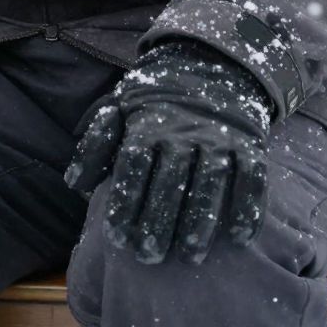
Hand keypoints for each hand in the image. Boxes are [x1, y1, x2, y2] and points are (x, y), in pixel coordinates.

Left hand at [65, 38, 273, 264]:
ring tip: (189, 257)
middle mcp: (183, 131)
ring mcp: (219, 138)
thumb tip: (74, 184)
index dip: (124, 201)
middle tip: (150, 256)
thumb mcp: (118, 110)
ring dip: (201, 221)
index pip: (133, 163)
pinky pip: (253, 177)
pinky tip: (238, 238)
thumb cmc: (153, 105)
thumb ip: (96, 146)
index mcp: (148, 123)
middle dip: (158, 220)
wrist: (209, 69)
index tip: (116, 237)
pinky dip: (248, 206)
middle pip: (170, 178)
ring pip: (211, 181)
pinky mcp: (250, 145)